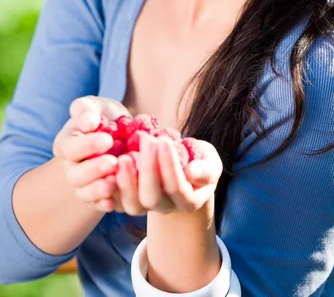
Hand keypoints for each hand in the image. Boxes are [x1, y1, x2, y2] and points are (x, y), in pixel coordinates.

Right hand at [52, 95, 131, 211]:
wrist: (121, 134)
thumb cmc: (103, 117)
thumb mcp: (95, 106)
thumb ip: (86, 110)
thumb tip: (88, 122)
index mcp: (66, 144)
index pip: (70, 148)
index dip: (87, 146)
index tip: (108, 140)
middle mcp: (71, 167)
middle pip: (75, 174)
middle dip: (93, 169)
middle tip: (113, 162)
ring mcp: (84, 184)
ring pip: (83, 192)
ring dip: (97, 189)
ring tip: (114, 182)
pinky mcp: (99, 196)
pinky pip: (96, 204)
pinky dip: (103, 204)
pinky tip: (114, 201)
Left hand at [104, 133, 222, 215]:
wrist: (184, 171)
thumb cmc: (199, 162)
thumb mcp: (210, 163)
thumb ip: (206, 169)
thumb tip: (191, 172)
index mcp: (188, 201)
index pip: (177, 187)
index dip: (169, 165)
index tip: (163, 140)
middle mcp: (166, 208)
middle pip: (152, 197)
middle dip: (148, 169)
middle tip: (146, 140)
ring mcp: (145, 207)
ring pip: (131, 205)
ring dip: (126, 181)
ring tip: (123, 157)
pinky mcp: (128, 202)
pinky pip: (116, 203)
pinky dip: (109, 191)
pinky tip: (107, 172)